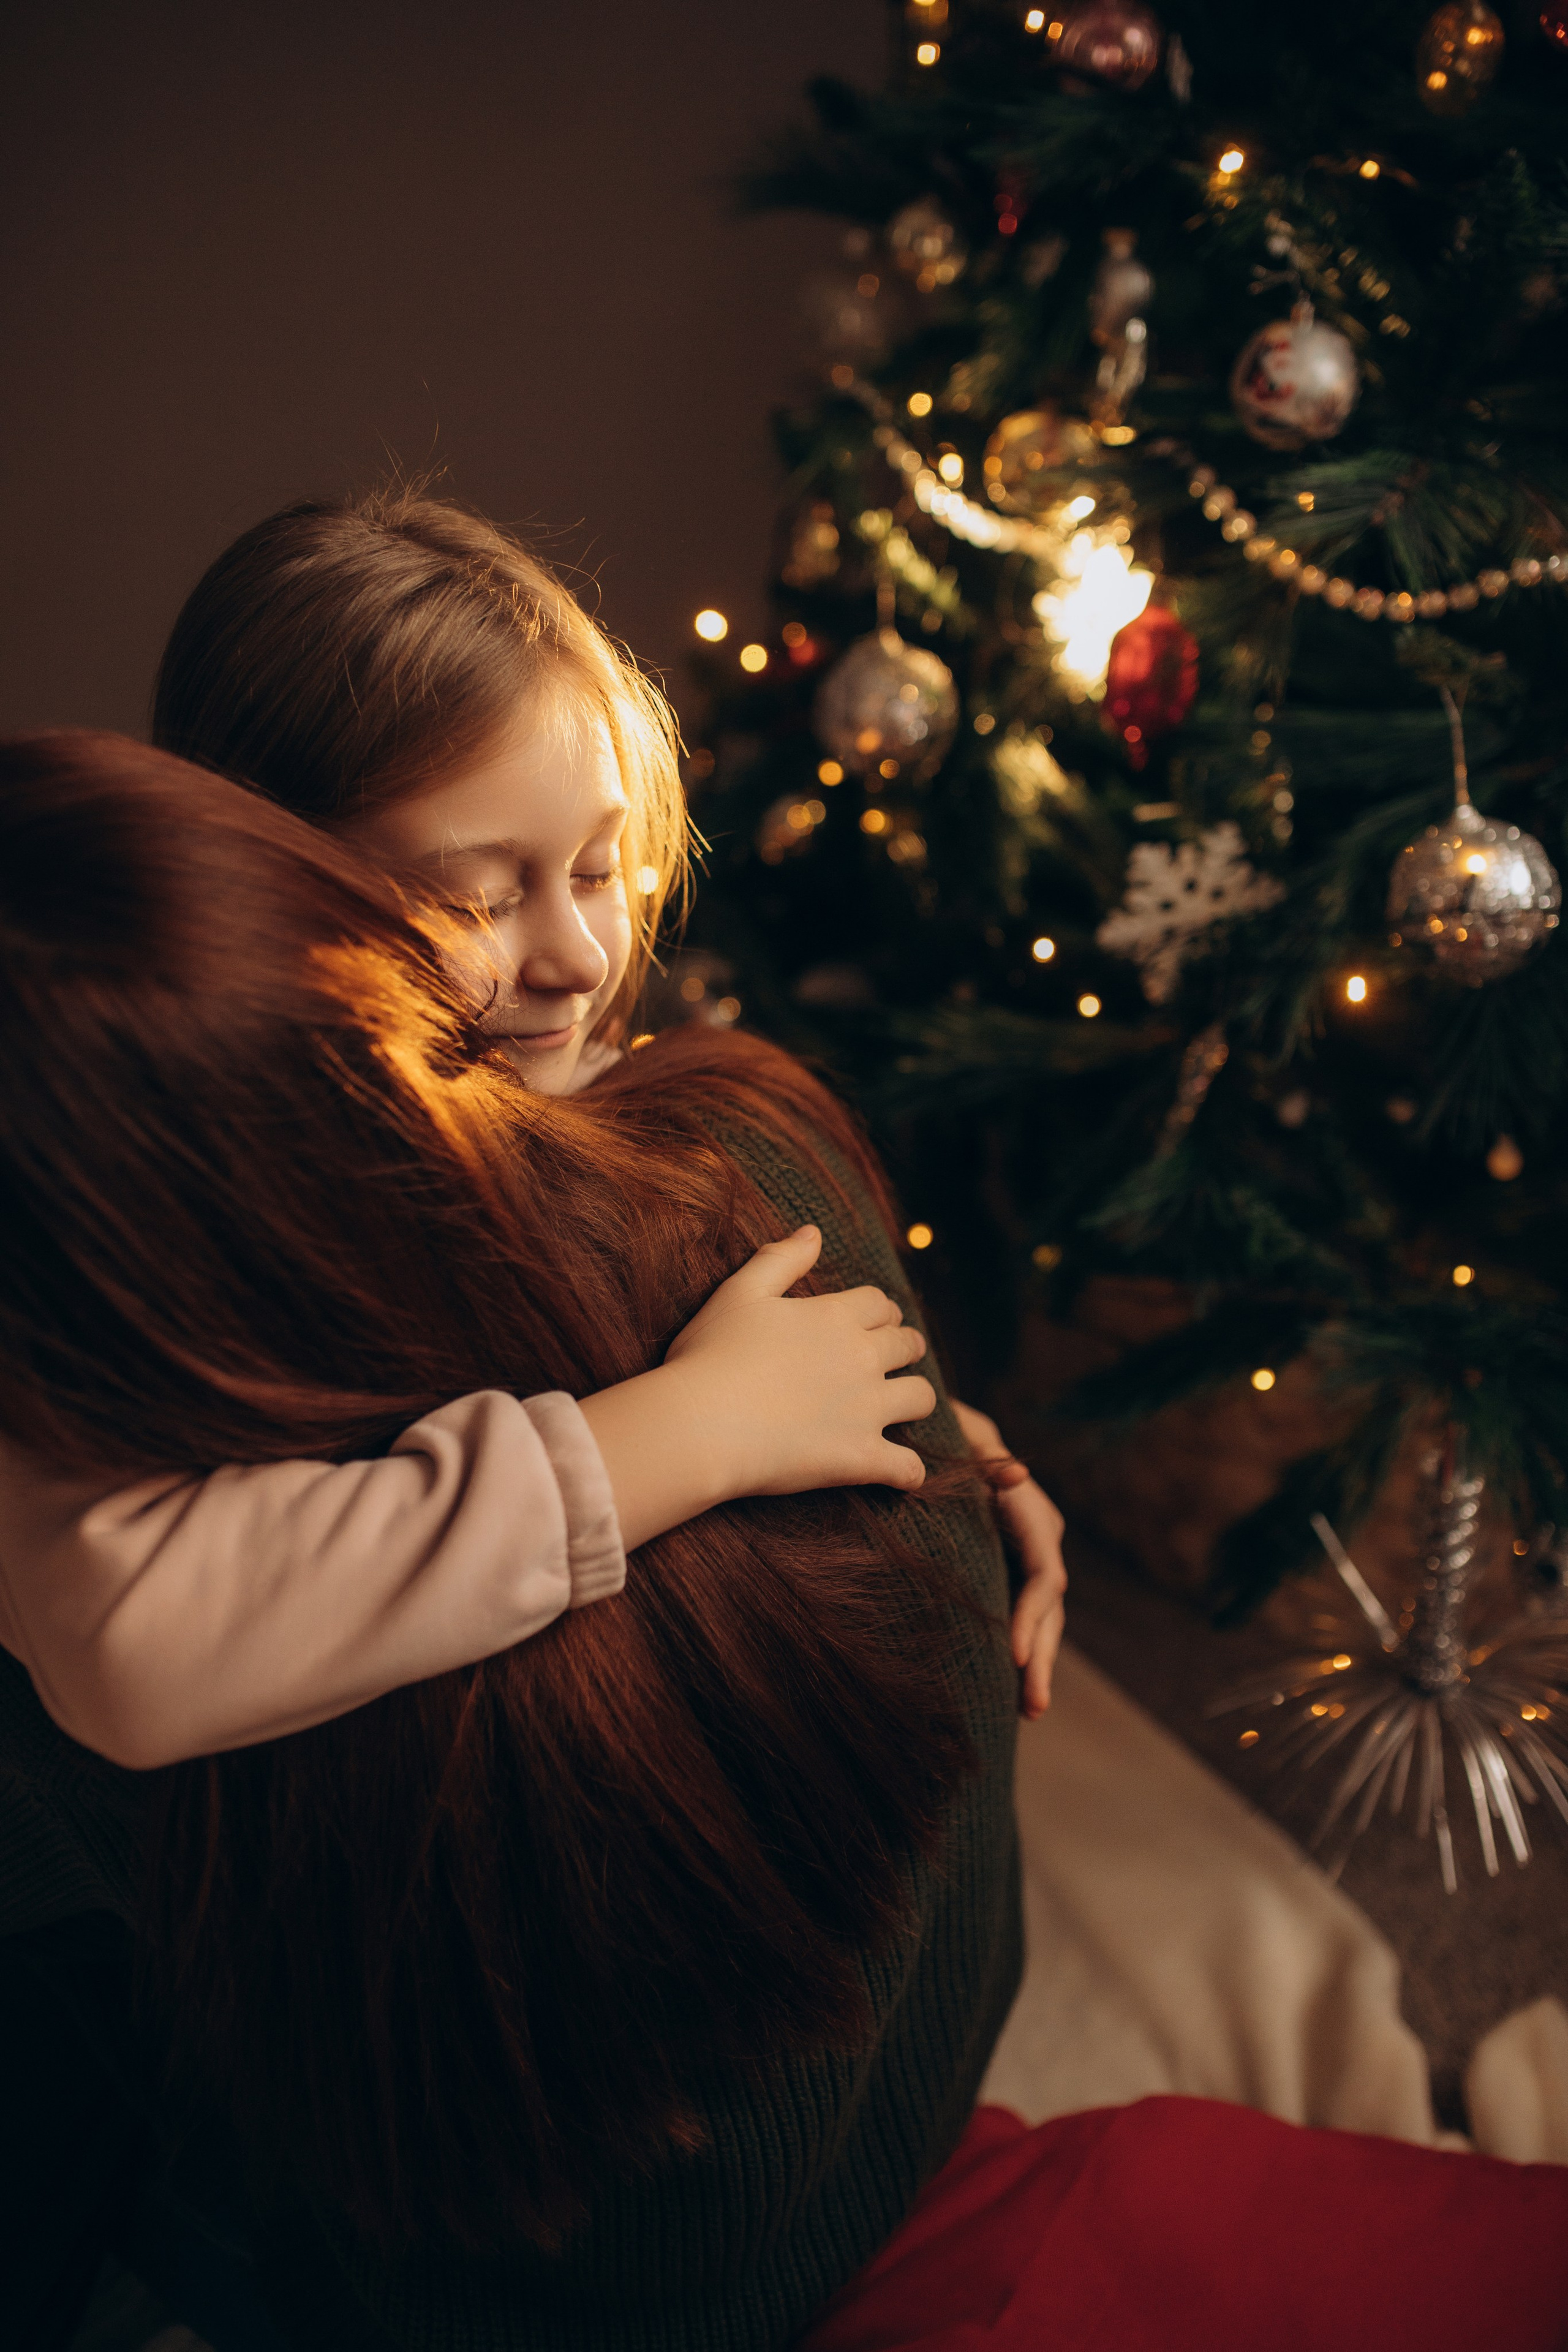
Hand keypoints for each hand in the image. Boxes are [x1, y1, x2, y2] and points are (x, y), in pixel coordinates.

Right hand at [664, 1226, 935, 1499]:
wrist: (700, 1424)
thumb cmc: (710, 1355)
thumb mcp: (739, 1293)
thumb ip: (780, 1259)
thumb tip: (813, 1231)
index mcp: (835, 1316)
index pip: (879, 1304)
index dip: (878, 1311)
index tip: (871, 1321)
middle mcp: (861, 1358)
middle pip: (907, 1345)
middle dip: (905, 1347)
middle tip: (894, 1357)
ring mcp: (867, 1409)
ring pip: (922, 1398)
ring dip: (916, 1399)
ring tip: (903, 1406)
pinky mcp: (861, 1457)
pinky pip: (908, 1467)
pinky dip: (909, 1471)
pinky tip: (903, 1474)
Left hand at [951, 1400, 1066, 1718]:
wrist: (939, 1434)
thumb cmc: (946, 1436)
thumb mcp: (963, 1439)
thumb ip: (985, 1459)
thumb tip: (1018, 1473)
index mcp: (1032, 1514)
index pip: (1045, 1576)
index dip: (1033, 1617)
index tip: (1014, 1655)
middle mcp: (1040, 1539)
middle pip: (1050, 1608)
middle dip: (1041, 1656)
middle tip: (1032, 1705)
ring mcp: (1027, 1557)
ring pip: (1041, 1618)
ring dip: (1036, 1663)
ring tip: (1029, 1711)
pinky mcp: (1009, 1569)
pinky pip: (1021, 1615)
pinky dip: (1020, 1649)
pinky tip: (1010, 1690)